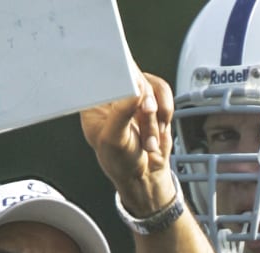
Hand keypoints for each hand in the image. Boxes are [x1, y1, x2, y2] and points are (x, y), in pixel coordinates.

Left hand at [80, 73, 176, 215]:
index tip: (130, 81)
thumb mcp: (114, 140)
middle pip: (131, 75)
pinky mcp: (152, 99)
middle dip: (144, 101)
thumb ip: (122, 113)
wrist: (145, 174)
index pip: (100, 74)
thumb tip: (135, 90)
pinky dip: (166, 111)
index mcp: (94, 101)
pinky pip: (163, 92)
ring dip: (156, 113)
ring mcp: (134, 95)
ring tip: (149, 136)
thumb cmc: (121, 160)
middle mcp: (113, 94)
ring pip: (151, 85)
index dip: (115, 72)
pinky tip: (158, 129)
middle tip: (147, 114)